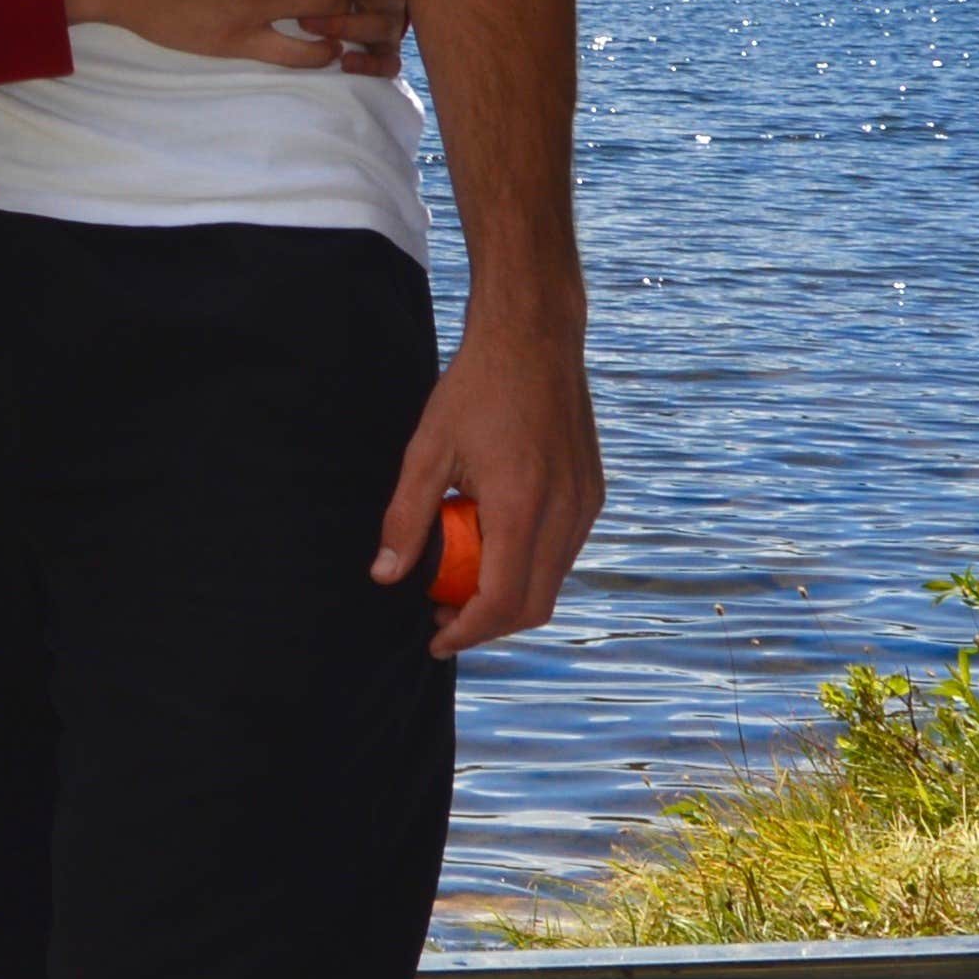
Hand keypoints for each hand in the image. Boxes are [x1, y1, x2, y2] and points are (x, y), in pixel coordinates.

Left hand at [379, 301, 598, 655]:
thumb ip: (407, 518)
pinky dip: (529, 568)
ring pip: (553, 583)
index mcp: (523, 506)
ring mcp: (587, 504)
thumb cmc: (476, 388)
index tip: (434, 639)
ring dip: (509, 598)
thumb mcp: (427, 450)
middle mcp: (566, 513)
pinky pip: (565, 553)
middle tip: (440, 615)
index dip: (467, 631)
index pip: (502, 601)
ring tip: (461, 583)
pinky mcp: (593, 493)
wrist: (534, 338)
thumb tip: (385, 575)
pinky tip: (493, 547)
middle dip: (486, 624)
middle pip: (534, 606)